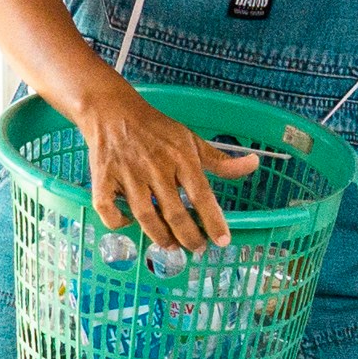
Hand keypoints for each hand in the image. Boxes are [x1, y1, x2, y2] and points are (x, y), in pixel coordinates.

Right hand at [74, 66, 258, 251]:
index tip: (222, 241)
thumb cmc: (156, 128)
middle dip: (189, 236)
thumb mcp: (191, 140)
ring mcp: (128, 174)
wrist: (112, 111)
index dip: (213, 220)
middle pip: (174, 212)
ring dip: (160, 236)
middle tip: (196, 247)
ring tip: (170, 245)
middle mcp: (155, 167)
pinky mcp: (103, 178)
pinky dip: (118, 222)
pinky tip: (129, 223)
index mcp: (180, 157)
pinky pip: (108, 209)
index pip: (201, 194)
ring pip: (145, 216)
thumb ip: (221, 160)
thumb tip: (254, 164)